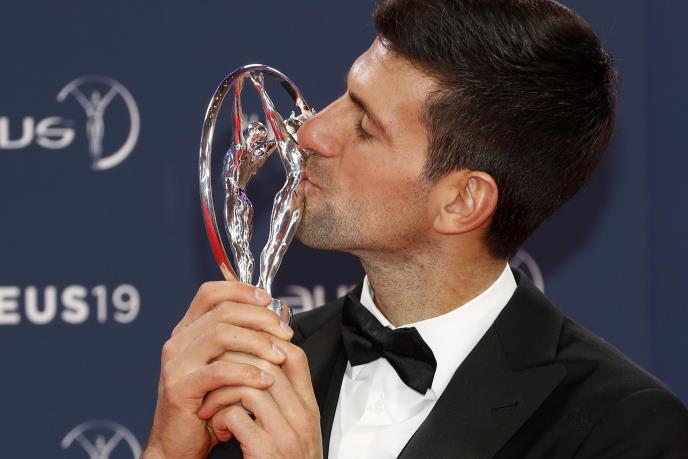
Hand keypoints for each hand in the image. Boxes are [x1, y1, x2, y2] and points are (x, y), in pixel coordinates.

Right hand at [142, 281, 293, 458]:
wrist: (178, 444)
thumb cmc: (207, 404)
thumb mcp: (223, 365)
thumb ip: (238, 340)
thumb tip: (273, 318)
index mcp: (187, 330)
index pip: (211, 293)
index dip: (242, 290)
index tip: (270, 301)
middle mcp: (178, 342)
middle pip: (223, 311)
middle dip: (260, 318)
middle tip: (285, 333)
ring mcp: (176, 363)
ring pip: (222, 335)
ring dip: (258, 342)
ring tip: (279, 356)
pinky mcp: (180, 388)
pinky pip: (218, 371)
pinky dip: (247, 372)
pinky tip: (265, 379)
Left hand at [198, 341, 322, 458]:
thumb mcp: (296, 427)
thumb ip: (285, 399)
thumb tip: (261, 366)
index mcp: (309, 405)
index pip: (295, 355)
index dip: (264, 345)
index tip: (240, 351)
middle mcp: (302, 415)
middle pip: (267, 365)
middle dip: (232, 366)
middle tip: (214, 376)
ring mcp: (286, 433)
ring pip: (247, 386)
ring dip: (220, 393)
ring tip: (212, 406)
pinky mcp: (267, 450)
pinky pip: (235, 416)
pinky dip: (219, 418)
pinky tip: (218, 429)